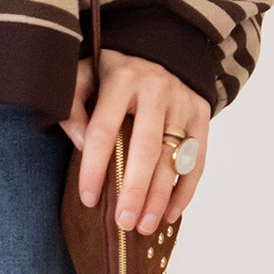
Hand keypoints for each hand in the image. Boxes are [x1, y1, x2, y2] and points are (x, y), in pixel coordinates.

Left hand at [59, 51, 210, 234]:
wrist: (162, 47)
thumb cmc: (114, 71)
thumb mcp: (85, 74)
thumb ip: (72, 105)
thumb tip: (80, 143)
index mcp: (122, 79)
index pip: (104, 130)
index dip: (94, 168)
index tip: (88, 199)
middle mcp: (156, 90)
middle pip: (146, 149)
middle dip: (135, 190)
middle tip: (123, 223)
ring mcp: (183, 102)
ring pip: (173, 158)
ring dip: (160, 197)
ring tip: (145, 227)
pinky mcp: (202, 115)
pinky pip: (196, 159)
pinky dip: (185, 190)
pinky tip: (171, 214)